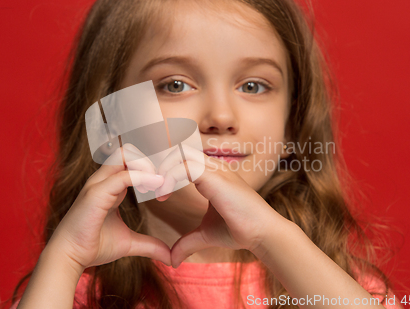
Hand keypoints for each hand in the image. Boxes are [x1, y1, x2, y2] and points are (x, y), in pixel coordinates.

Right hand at [47, 144, 171, 271]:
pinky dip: (143, 177)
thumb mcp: (128, 242)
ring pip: (125, 154)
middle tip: (162, 184)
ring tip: (157, 185)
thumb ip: (149, 244)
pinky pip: (123, 175)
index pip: (131, 159)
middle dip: (151, 161)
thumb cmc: (94, 246)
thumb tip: (170, 257)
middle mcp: (104, 179)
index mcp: (111, 185)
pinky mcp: (96, 193)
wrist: (70, 257)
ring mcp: (99, 183)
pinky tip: (155, 187)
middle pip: (129, 150)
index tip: (163, 187)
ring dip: (147, 166)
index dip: (150, 167)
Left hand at [154, 144, 282, 267]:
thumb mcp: (205, 235)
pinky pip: (185, 167)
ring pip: (179, 154)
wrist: (262, 234)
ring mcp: (215, 169)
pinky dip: (170, 178)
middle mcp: (213, 166)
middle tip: (147, 187)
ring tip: (154, 192)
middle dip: (158, 163)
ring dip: (161, 170)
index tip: (152, 187)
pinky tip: (164, 196)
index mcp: (211, 174)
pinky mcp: (216, 177)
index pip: (182, 155)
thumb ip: (187, 242)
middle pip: (177, 149)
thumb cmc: (239, 230)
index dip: (163, 166)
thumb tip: (172, 260)